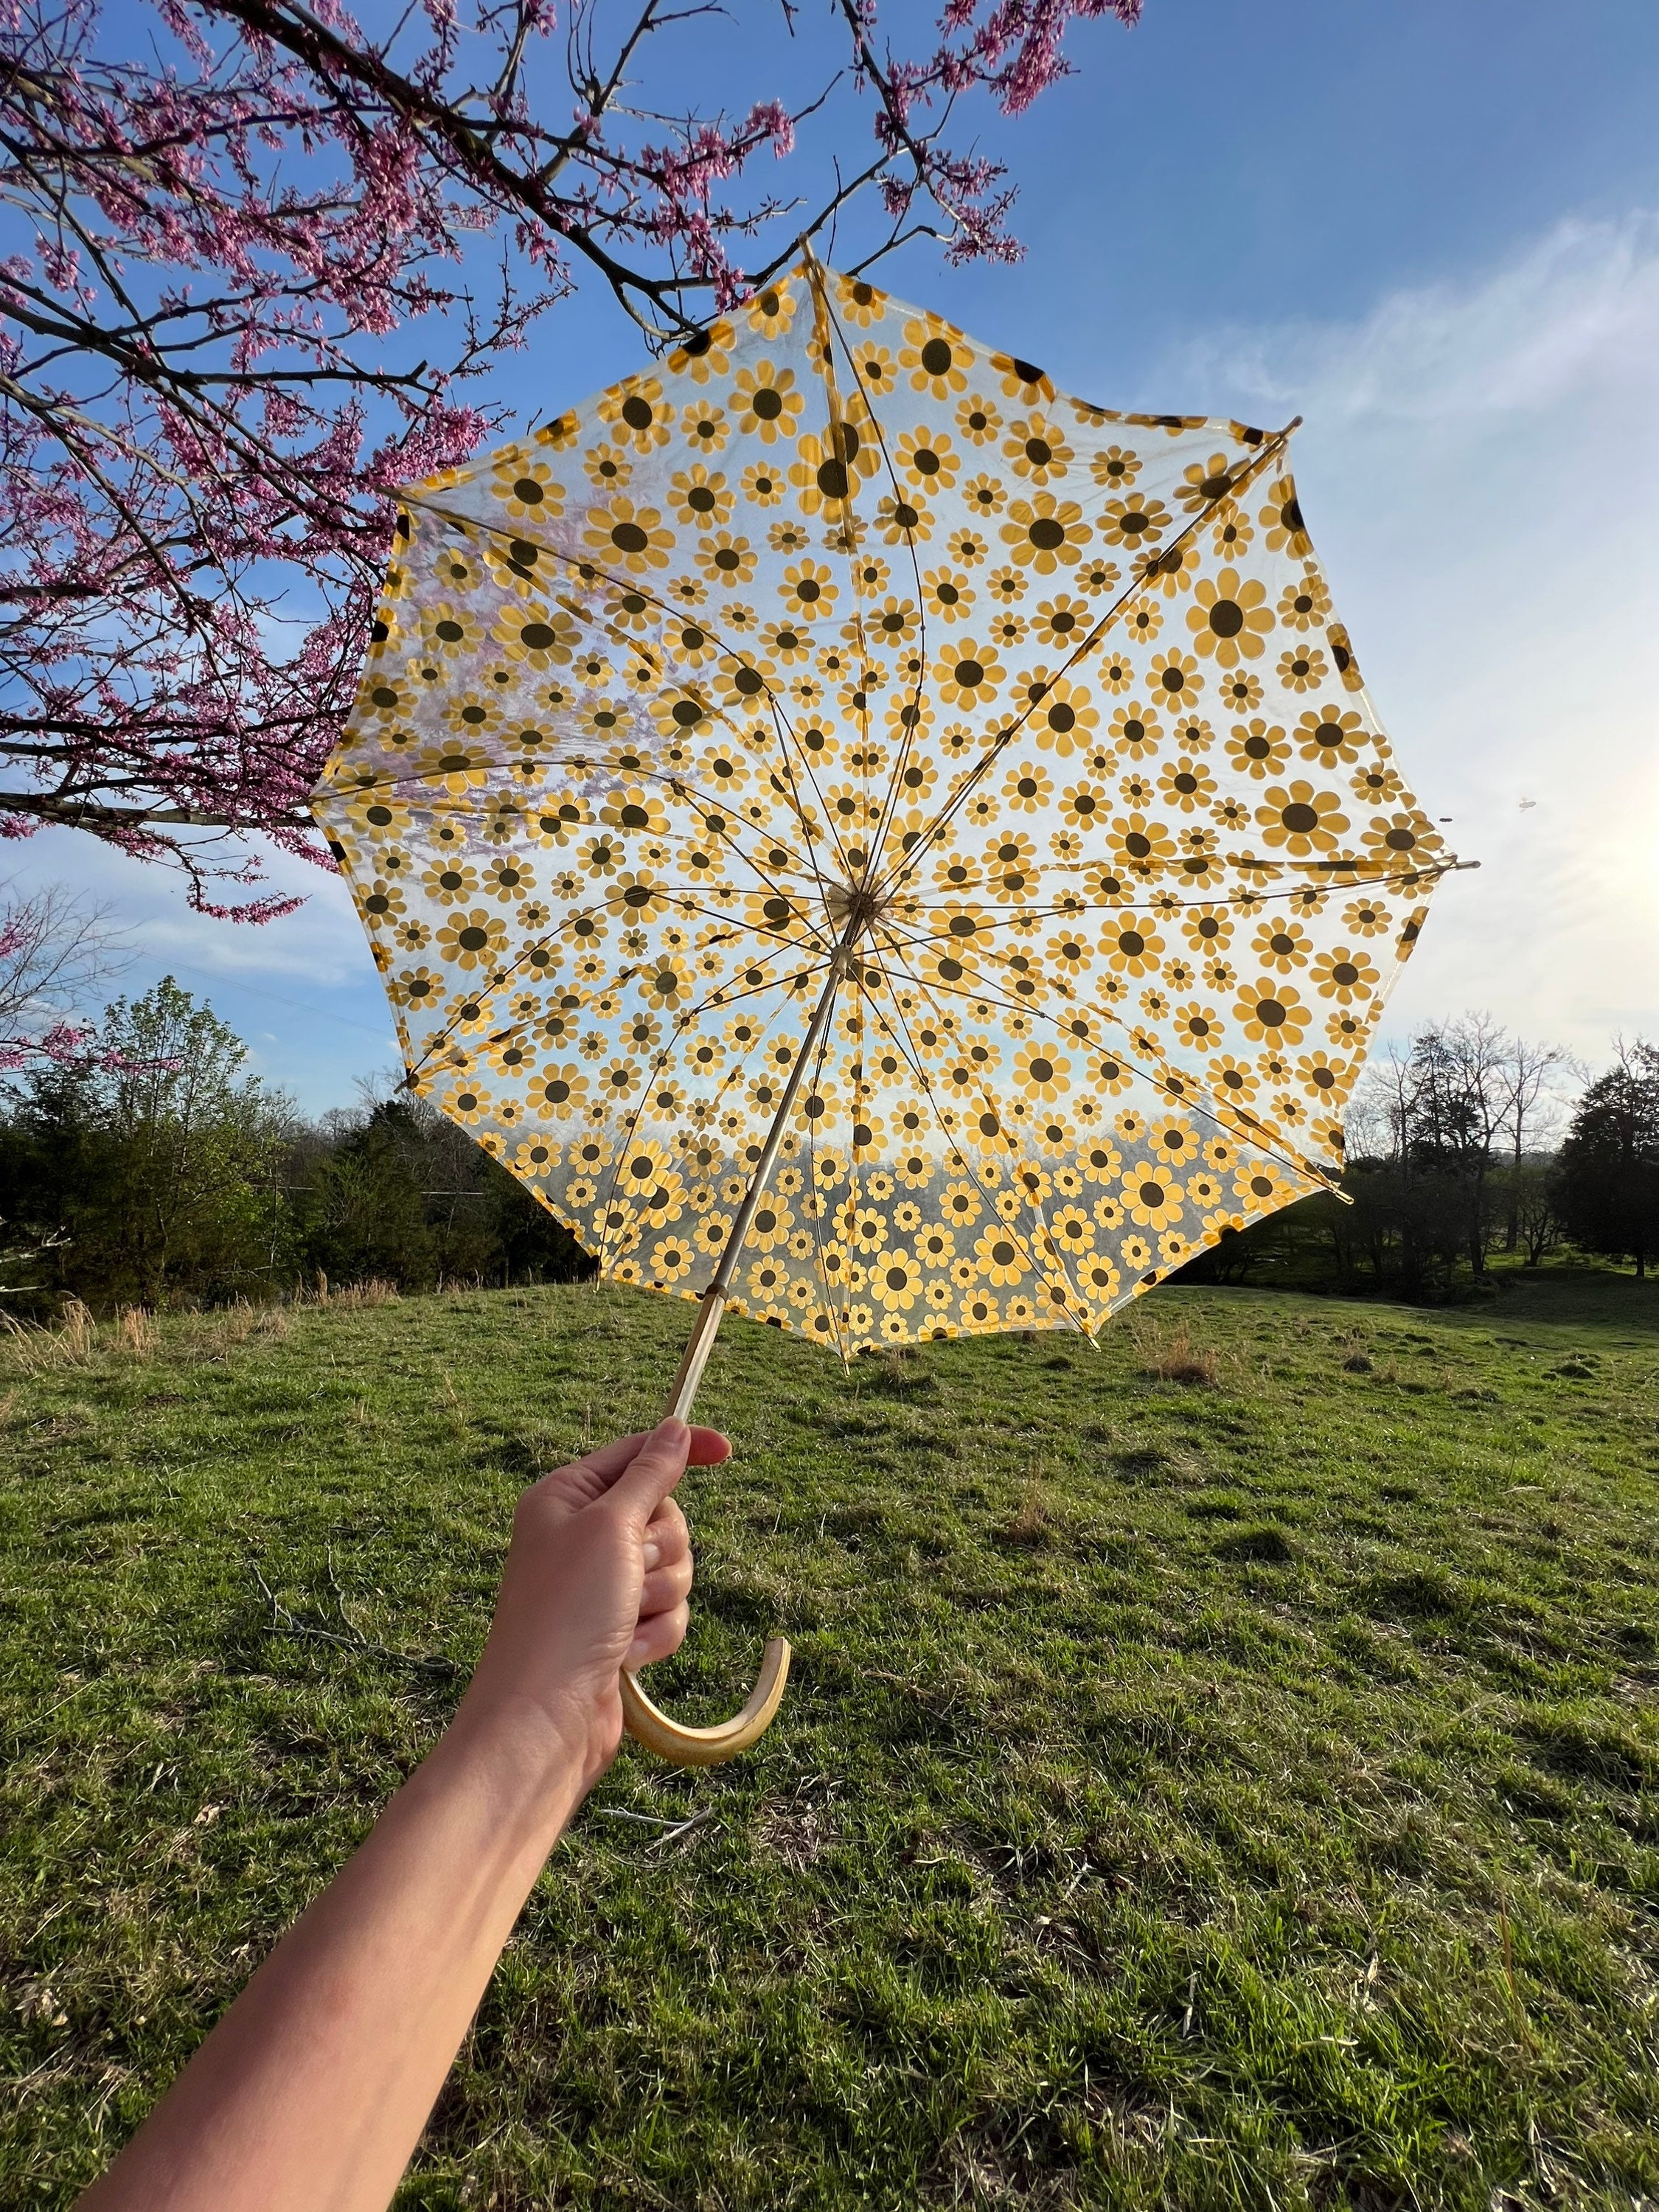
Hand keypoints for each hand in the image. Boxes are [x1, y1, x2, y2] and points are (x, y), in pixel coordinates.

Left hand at [455, 1420, 729, 1789]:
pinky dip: (657, 1634)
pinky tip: (625, 1656)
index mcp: (566, 1498)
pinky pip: (670, 1613)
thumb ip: (650, 1475)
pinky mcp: (621, 1629)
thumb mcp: (611, 1527)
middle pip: (665, 1516)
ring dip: (661, 1597)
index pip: (636, 1455)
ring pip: (675, 1568)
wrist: (545, 1716)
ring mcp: (603, 1586)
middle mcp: (582, 1537)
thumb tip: (676, 1427)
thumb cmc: (566, 1612)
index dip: (682, 1451)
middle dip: (663, 1550)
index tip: (728, 1451)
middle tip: (633, 1570)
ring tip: (624, 1620)